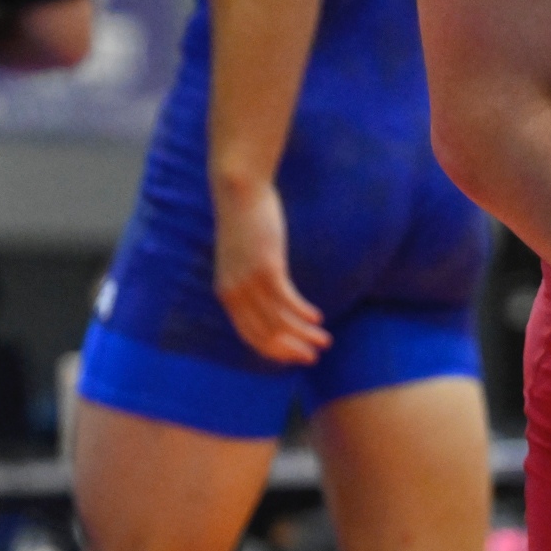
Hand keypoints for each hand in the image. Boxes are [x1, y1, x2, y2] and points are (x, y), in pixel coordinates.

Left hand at [213, 184, 331, 364]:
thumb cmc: (243, 221)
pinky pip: (287, 300)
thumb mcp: (240, 257)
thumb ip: (247, 277)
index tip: (293, 356)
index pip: (249, 335)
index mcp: (226, 293)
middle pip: (265, 334)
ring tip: (323, 341)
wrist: (239, 192)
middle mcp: (235, 293)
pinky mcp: (267, 268)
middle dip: (290, 350)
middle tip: (311, 358)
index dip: (273, 350)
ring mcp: (250, 282)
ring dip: (303, 334)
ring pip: (278, 321)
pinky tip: (318, 318)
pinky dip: (303, 313)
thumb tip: (263, 291)